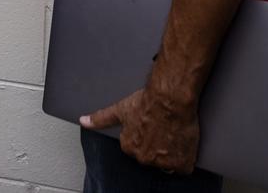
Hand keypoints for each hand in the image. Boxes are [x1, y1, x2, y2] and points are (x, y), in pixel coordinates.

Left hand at [81, 87, 199, 173]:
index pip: (137, 148)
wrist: (170, 99)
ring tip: (173, 134)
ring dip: (171, 153)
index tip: (151, 127)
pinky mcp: (181, 163)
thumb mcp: (119, 109)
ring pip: (168, 164)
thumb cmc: (146, 102)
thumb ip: (100, 118)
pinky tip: (183, 144)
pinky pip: (183, 168)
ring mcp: (163, 162)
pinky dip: (185, 158)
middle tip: (162, 129)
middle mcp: (144, 158)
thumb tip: (83, 121)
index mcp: (129, 147)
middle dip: (157, 147)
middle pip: (152, 157)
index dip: (145, 137)